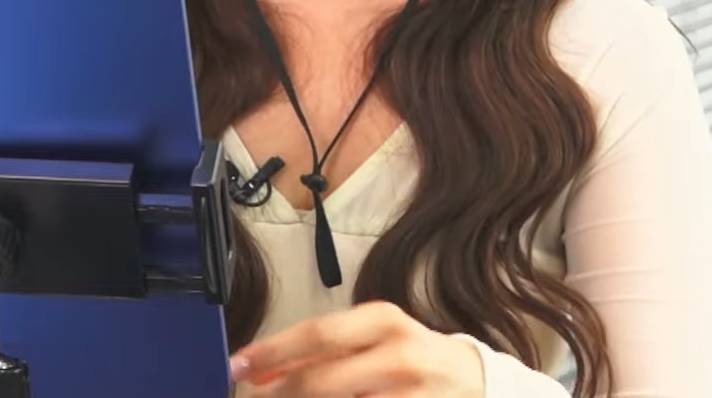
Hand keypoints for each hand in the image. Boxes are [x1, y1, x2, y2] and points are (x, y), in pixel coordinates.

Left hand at [229, 300, 485, 396]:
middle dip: (280, 395)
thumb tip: (262, 371)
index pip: (317, 335)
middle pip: (322, 382)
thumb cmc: (411, 357)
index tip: (237, 367)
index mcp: (384, 322)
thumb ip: (320, 354)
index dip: (271, 353)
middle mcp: (400, 357)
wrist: (475, 382)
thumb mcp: (373, 339)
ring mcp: (412, 397)